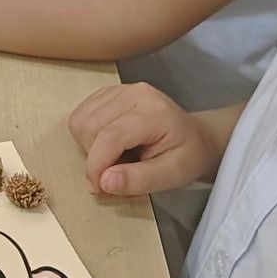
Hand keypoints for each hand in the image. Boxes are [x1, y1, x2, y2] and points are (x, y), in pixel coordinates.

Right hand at [68, 84, 219, 196]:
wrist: (196, 138)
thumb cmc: (187, 156)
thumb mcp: (172, 176)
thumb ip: (139, 180)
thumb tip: (104, 182)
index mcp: (154, 112)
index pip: (110, 137)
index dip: (97, 166)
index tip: (99, 188)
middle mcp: (134, 93)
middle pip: (90, 128)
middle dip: (95, 157)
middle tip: (118, 170)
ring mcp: (120, 89)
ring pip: (80, 121)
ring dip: (89, 147)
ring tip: (116, 156)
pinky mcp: (109, 93)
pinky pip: (81, 115)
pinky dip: (87, 136)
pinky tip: (109, 143)